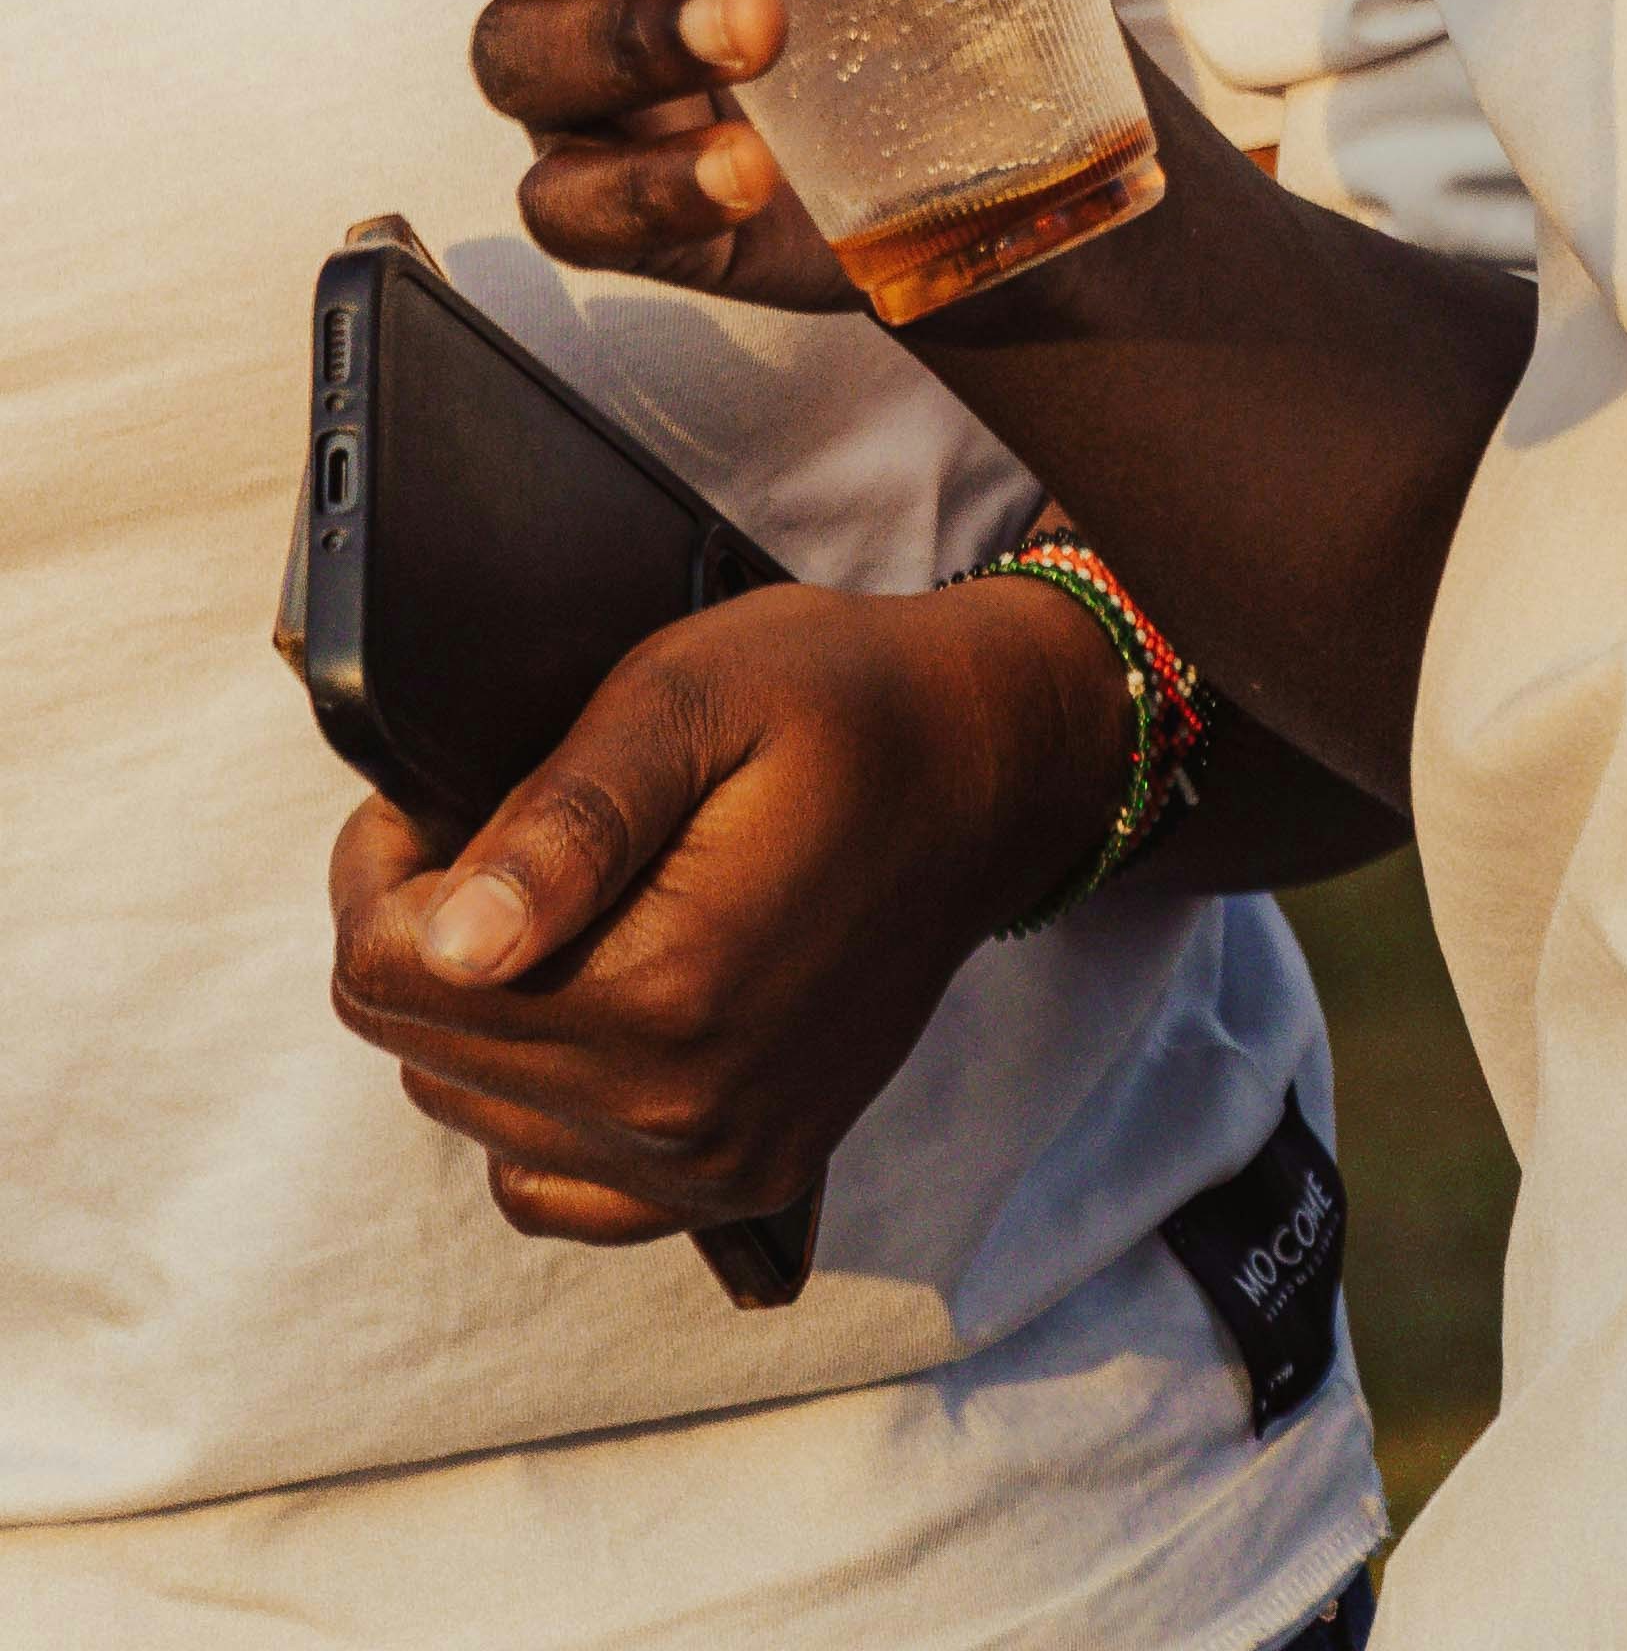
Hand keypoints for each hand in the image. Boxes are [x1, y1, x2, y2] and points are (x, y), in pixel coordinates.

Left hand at [325, 566, 1131, 1243]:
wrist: (989, 771)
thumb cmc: (843, 701)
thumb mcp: (697, 691)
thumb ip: (570, 813)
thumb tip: (454, 941)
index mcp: (665, 991)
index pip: (389, 978)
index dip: (382, 868)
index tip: (430, 795)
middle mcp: (684, 1114)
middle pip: (422, 1052)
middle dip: (426, 935)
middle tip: (504, 831)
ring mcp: (714, 1166)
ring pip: (472, 1116)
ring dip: (480, 1013)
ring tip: (557, 902)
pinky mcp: (739, 1183)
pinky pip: (552, 1189)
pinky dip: (535, 1106)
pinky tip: (589, 1007)